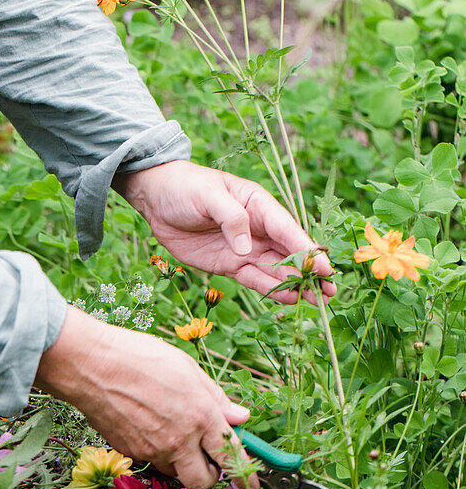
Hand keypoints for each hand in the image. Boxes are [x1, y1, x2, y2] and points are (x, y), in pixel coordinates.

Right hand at [36, 305, 259, 488]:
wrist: (91, 365)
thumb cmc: (140, 358)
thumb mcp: (188, 369)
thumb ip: (216, 398)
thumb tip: (240, 418)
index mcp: (201, 415)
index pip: (231, 455)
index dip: (245, 475)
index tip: (252, 487)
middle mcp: (179, 439)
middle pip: (203, 481)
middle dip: (210, 476)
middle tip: (207, 460)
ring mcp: (152, 449)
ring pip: (175, 470)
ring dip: (180, 460)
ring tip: (169, 427)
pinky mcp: (131, 452)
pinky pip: (151, 459)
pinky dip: (156, 449)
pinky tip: (146, 422)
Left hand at [115, 161, 334, 304]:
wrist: (157, 200)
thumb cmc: (185, 188)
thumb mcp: (208, 196)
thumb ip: (230, 218)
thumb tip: (246, 249)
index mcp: (258, 205)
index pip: (287, 230)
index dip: (307, 250)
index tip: (324, 267)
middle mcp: (258, 229)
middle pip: (289, 253)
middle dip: (310, 272)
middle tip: (331, 291)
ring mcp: (245, 249)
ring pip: (276, 270)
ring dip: (296, 285)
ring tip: (316, 301)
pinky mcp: (230, 265)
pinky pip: (255, 280)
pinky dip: (272, 291)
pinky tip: (289, 300)